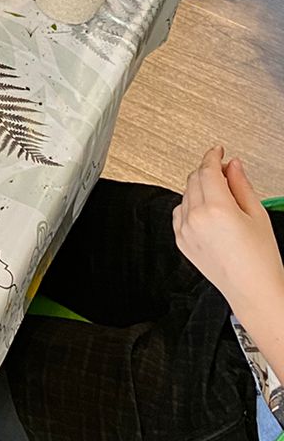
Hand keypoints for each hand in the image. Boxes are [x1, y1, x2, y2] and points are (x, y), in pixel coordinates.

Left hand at [173, 147, 283, 312]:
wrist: (252, 290)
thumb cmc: (260, 259)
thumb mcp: (257, 214)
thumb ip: (241, 185)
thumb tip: (233, 165)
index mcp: (217, 208)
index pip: (207, 170)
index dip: (212, 156)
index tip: (217, 150)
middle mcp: (196, 218)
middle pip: (194, 179)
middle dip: (208, 170)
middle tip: (224, 171)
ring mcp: (186, 231)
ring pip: (185, 195)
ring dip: (199, 188)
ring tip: (220, 194)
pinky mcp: (182, 242)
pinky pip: (179, 213)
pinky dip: (190, 205)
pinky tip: (206, 210)